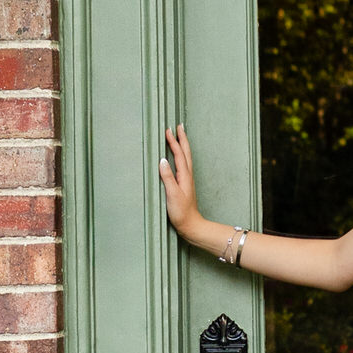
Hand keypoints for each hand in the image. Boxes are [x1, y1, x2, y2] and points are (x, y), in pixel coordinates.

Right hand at [159, 124, 202, 238]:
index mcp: (184, 176)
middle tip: (178, 126)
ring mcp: (186, 180)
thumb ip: (167, 177)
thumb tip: (162, 160)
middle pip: (185, 153)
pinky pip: (182, 165)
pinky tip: (177, 157)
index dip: (173, 141)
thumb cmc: (181, 212)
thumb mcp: (172, 194)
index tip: (168, 130)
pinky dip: (180, 156)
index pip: (179, 154)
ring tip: (179, 136)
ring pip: (185, 158)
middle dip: (181, 138)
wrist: (191, 225)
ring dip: (182, 146)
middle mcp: (187, 175)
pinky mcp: (184, 185)